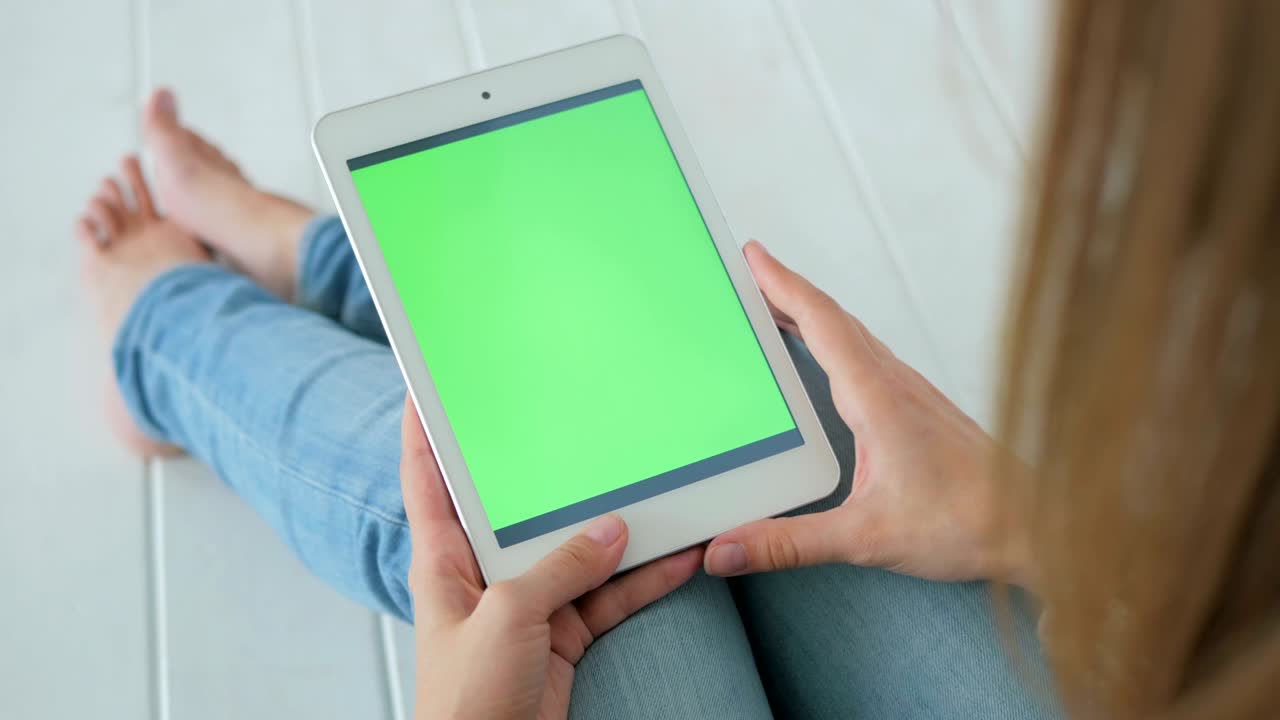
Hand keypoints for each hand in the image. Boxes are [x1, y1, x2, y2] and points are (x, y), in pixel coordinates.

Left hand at [399, 395, 703, 719]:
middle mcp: (486, 576)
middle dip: (550, 472)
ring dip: (617, 530)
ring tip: (657, 487)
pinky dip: (644, 580)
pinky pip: (609, 596)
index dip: (424, 430)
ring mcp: (528, 607)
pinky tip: (679, 557)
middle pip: (519, 509)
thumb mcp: (507, 620)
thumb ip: (558, 569)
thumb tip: (610, 531)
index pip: (428, 478)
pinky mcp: (565, 638)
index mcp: (445, 560)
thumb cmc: (466, 703)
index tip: (432, 384)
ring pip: (577, 553)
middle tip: (579, 421)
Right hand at [704, 242, 1034, 589]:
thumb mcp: (864, 538)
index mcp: (876, 398)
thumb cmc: (968, 524)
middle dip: (786, 290)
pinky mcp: (920, 409)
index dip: (782, 284)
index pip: (820, 323)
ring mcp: (911, 393)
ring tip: (774, 307)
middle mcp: (895, 384)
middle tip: (747, 272)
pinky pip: (868, 356)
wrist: (1038, 528)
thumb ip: (789, 544)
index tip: (752, 255)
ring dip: (811, 314)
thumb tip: (726, 549)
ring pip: (853, 335)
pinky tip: (827, 359)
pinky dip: (836, 341)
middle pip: (832, 319)